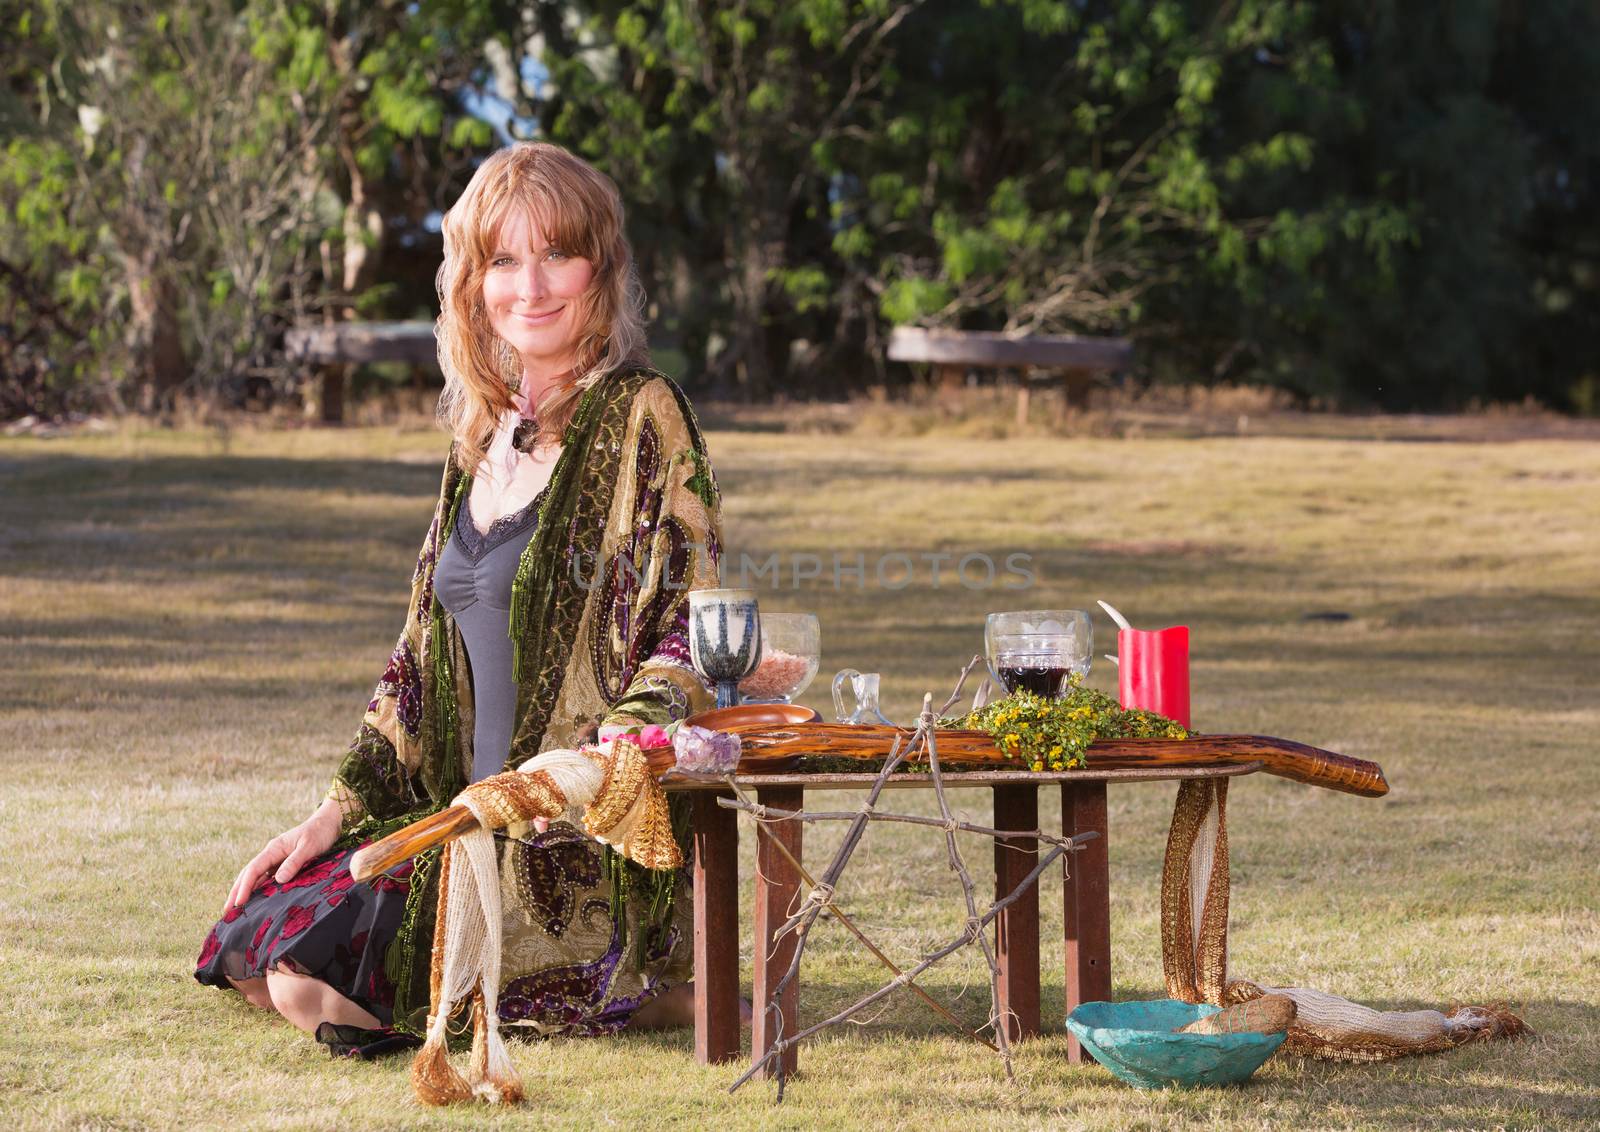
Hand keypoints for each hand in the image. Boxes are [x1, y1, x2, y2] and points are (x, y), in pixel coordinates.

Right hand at [223, 799, 341, 914]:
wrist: (329, 823)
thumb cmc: (320, 833)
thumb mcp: (309, 847)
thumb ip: (294, 862)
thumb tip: (278, 880)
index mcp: (274, 848)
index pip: (254, 869)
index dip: (244, 886)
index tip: (238, 903)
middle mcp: (272, 854)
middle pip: (249, 874)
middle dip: (237, 891)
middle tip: (227, 911)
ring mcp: (277, 859)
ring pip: (257, 877)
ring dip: (246, 891)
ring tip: (237, 910)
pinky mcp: (285, 864)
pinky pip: (269, 878)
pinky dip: (261, 889)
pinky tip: (258, 901)